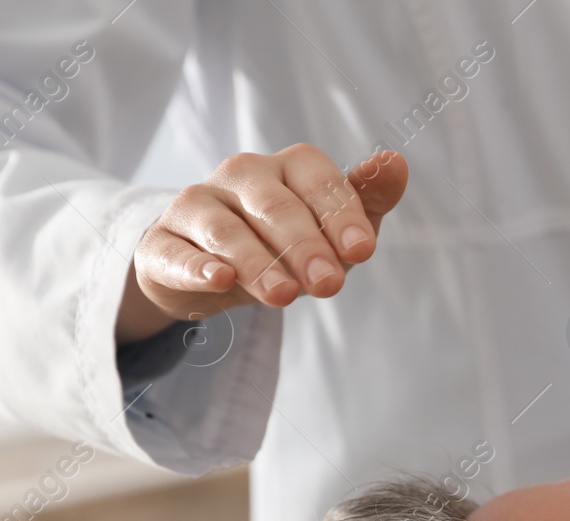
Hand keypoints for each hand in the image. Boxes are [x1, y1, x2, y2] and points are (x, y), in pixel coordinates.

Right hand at [116, 144, 408, 343]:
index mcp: (287, 168)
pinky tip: (220, 280)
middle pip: (273, 205)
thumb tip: (395, 162)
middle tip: (330, 285)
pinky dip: (197, 267)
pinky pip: (176, 252)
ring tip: (283, 296)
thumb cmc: (287, 243)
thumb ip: (367, 199)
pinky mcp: (162, 244)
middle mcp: (240, 176)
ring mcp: (196, 207)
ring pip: (225, 229)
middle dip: (304, 245)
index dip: (341, 214)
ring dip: (257, 262)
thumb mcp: (333, 227)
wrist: (213, 272)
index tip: (363, 252)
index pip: (317, 180)